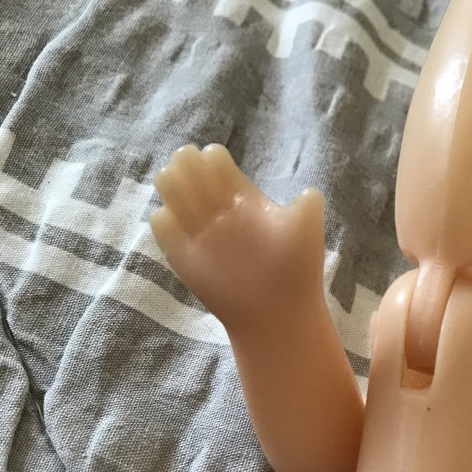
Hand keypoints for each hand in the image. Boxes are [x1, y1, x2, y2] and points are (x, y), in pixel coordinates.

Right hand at [150, 144, 325, 328]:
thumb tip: (309, 193)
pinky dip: (165, 220)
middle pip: (186, 166)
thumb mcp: (306, 233)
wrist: (279, 313)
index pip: (214, 159)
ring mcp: (198, 230)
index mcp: (242, 196)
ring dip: (170, 184)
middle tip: (200, 186)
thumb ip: (307, 207)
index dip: (212, 158)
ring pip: (168, 188)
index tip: (219, 169)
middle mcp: (216, 208)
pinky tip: (182, 229)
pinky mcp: (182, 254)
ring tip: (191, 206)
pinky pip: (161, 224)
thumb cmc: (295, 270)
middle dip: (185, 164)